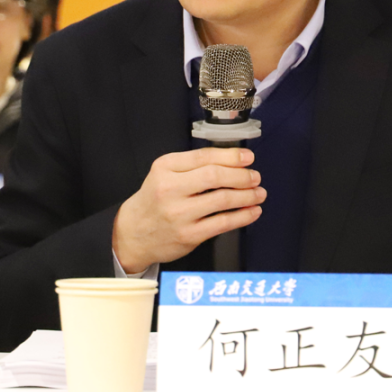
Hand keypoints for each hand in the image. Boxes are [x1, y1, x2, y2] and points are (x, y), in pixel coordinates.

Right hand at [112, 147, 265, 272]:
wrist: (133, 233)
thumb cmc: (155, 200)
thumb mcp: (164, 173)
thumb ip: (192, 165)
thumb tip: (233, 161)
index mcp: (165, 168)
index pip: (204, 157)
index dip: (231, 156)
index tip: (248, 157)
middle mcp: (170, 189)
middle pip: (215, 176)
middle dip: (242, 176)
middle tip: (255, 177)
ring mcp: (179, 214)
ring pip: (222, 200)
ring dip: (247, 196)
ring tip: (258, 193)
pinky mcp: (188, 235)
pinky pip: (222, 223)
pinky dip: (243, 216)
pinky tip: (252, 211)